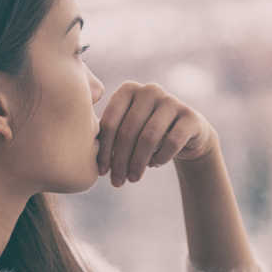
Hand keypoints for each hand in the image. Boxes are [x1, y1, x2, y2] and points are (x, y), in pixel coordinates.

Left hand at [96, 81, 218, 186]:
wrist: (187, 134)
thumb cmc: (146, 134)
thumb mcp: (126, 130)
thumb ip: (108, 135)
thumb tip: (81, 155)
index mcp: (128, 89)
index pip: (110, 122)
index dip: (104, 150)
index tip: (102, 172)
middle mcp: (150, 90)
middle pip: (128, 131)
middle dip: (120, 160)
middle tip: (117, 182)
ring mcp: (172, 101)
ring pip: (149, 137)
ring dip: (138, 163)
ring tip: (133, 178)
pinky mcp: (190, 116)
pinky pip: (171, 142)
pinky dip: (160, 158)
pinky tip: (155, 164)